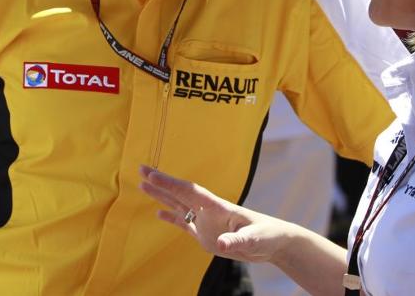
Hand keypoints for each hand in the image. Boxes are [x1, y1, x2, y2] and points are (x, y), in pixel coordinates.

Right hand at [139, 165, 296, 264]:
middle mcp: (207, 211)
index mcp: (217, 206)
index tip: (152, 175)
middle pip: (179, 193)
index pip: (189, 192)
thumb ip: (237, 240)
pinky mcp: (205, 234)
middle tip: (140, 170)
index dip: (170, 184)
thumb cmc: (267, 235)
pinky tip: (158, 213)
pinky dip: (170, 218)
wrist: (274, 243)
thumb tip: (220, 244)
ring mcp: (205, 222)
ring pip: (178, 205)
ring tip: (142, 185)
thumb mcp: (254, 239)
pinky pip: (183, 224)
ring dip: (161, 196)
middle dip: (160, 183)